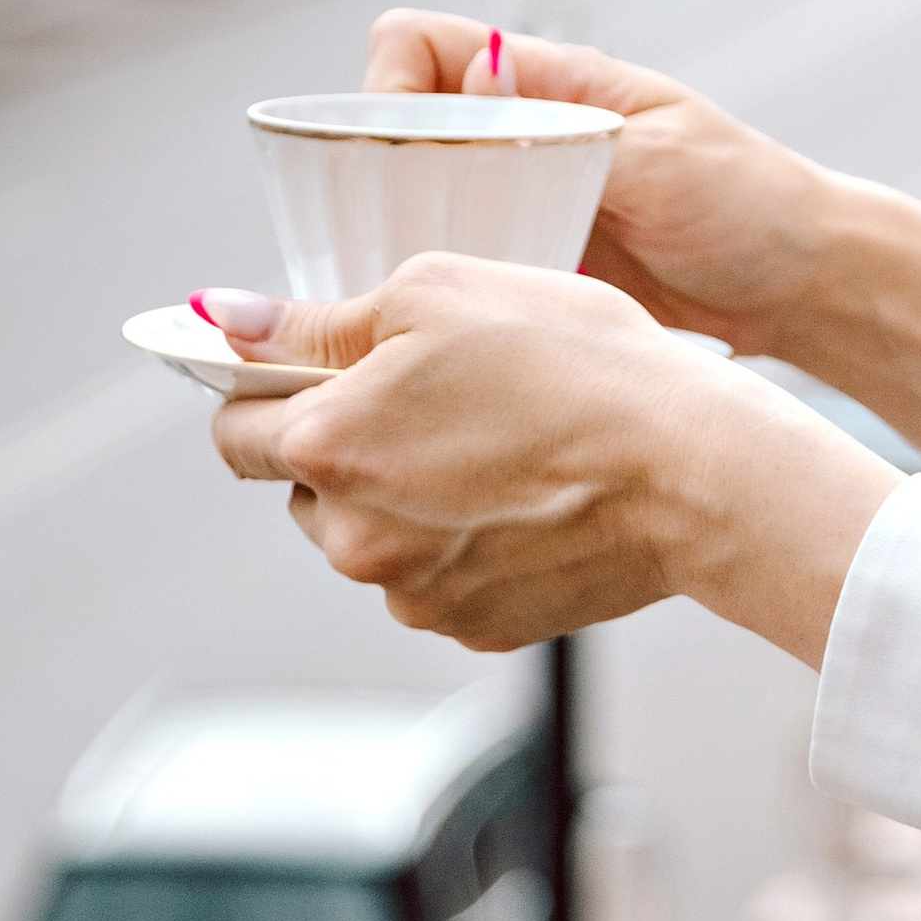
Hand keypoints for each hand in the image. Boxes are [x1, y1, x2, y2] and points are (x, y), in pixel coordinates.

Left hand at [206, 252, 898, 662]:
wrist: (693, 469)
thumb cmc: (577, 363)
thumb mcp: (439, 292)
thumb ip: (320, 319)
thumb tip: (226, 322)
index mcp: (329, 447)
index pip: (235, 430)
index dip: (269, 389)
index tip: (313, 369)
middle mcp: (355, 541)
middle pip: (307, 488)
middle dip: (349, 443)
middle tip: (438, 392)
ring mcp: (417, 596)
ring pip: (375, 537)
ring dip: (407, 494)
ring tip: (500, 441)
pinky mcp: (479, 629)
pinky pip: (442, 576)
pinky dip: (467, 539)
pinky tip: (530, 491)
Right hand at [362, 8, 835, 354]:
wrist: (802, 285)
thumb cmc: (748, 200)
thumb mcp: (662, 154)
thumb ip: (570, 124)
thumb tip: (478, 72)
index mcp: (551, 83)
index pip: (419, 47)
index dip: (384, 86)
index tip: (395, 150)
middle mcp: (522, 133)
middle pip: (400, 130)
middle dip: (377, 178)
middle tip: (395, 239)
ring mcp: (524, 200)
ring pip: (419, 201)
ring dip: (404, 239)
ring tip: (417, 289)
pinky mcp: (534, 262)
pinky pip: (459, 263)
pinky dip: (444, 287)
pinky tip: (453, 324)